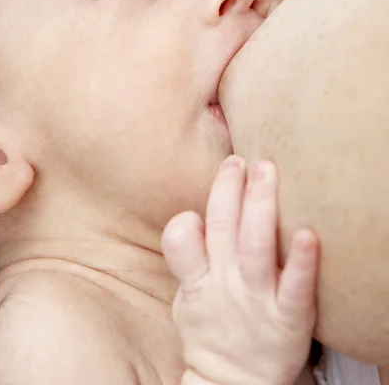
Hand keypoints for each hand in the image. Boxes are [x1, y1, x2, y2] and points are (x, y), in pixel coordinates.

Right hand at [162, 156, 318, 384]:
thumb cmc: (212, 332)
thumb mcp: (185, 296)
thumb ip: (186, 256)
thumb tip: (186, 216)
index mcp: (199, 279)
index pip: (183, 236)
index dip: (197, 207)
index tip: (224, 167)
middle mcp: (225, 284)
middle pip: (223, 229)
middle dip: (230, 189)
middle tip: (240, 159)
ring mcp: (256, 300)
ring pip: (254, 246)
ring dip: (258, 207)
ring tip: (266, 171)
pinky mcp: (287, 320)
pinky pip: (294, 289)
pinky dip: (299, 262)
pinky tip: (307, 235)